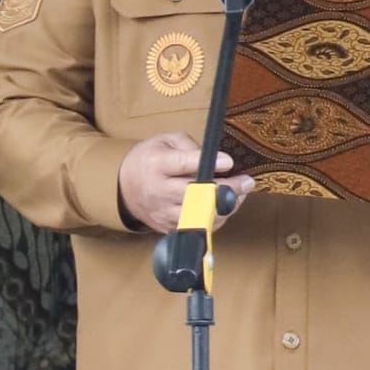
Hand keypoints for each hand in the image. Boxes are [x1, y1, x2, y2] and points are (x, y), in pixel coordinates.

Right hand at [117, 132, 254, 233]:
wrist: (123, 186)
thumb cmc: (151, 159)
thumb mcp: (166, 141)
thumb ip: (190, 146)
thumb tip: (215, 158)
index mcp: (157, 164)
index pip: (185, 165)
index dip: (210, 163)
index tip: (229, 162)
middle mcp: (159, 191)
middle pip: (197, 194)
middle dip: (227, 189)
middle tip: (246, 181)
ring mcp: (163, 212)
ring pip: (200, 215)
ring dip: (226, 206)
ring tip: (240, 193)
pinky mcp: (167, 227)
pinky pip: (198, 228)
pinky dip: (216, 218)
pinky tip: (227, 205)